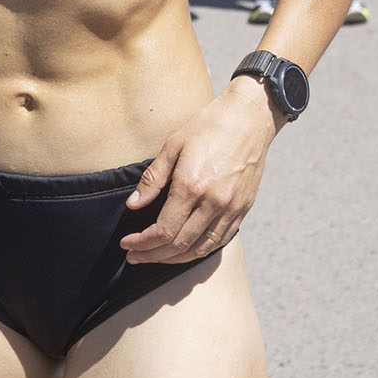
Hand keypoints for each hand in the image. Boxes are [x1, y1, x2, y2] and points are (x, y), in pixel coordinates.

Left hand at [121, 78, 282, 264]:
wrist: (250, 117)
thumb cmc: (209, 125)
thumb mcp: (173, 145)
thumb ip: (153, 179)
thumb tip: (134, 205)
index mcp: (192, 186)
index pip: (163, 231)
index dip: (142, 243)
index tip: (127, 243)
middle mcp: (214, 203)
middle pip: (180, 245)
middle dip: (152, 255)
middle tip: (134, 256)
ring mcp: (231, 209)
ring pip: (201, 249)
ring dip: (174, 259)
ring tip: (155, 257)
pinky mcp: (243, 209)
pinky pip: (220, 241)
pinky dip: (199, 251)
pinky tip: (184, 250)